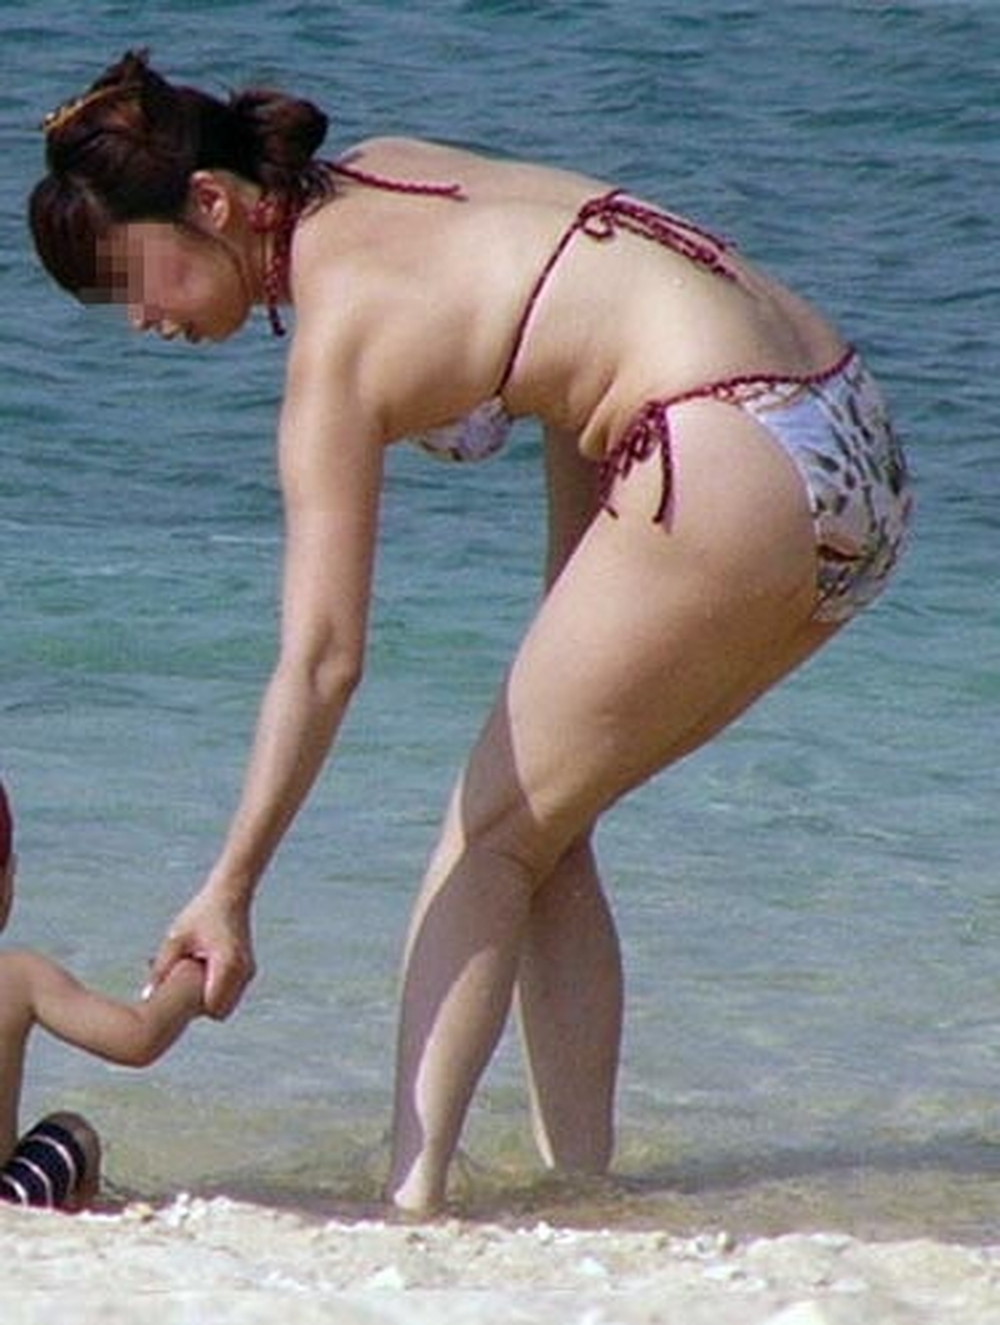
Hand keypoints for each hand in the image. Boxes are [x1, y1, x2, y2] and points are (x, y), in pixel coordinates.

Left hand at [151, 884, 255, 1019]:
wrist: (230, 894)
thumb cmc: (202, 913)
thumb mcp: (176, 939)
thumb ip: (162, 968)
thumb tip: (146, 996)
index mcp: (227, 965)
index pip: (211, 1008)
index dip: (193, 1009)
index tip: (176, 996)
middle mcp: (242, 972)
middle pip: (219, 1012)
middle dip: (200, 1008)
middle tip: (180, 988)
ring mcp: (247, 972)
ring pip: (226, 1005)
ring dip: (207, 999)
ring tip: (190, 976)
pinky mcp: (246, 970)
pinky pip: (230, 994)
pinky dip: (215, 990)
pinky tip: (200, 971)